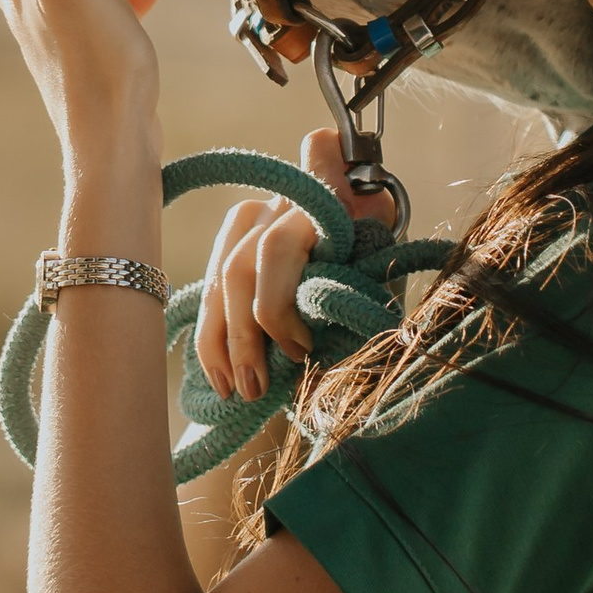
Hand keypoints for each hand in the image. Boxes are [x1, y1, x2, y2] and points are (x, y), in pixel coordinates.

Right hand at [194, 126, 394, 402]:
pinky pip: (211, 289)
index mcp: (322, 202)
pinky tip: (220, 373)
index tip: (300, 350)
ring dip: (221, 343)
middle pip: (242, 269)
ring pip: (219, 280)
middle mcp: (278, 203)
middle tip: (258, 386)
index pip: (279, 248)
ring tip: (232, 390)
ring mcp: (250, 218)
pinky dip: (212, 335)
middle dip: (246, 336)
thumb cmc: (379, 248)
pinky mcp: (232, 239)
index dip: (277, 304)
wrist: (367, 207)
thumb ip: (356, 293)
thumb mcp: (382, 261)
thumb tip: (320, 354)